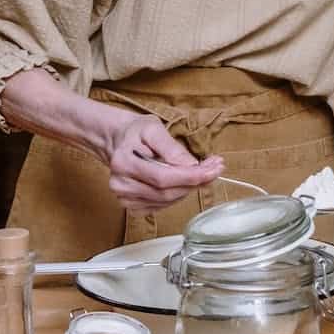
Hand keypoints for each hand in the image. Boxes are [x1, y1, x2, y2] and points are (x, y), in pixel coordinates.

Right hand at [93, 106, 223, 212]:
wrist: (118, 141)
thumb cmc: (136, 132)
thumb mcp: (153, 128)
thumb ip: (171, 147)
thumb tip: (190, 165)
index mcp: (123, 162)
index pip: (162, 177)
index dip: (190, 176)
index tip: (213, 169)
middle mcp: (121, 184)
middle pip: (166, 192)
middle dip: (195, 182)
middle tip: (215, 168)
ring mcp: (125, 198)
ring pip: (166, 201)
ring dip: (189, 189)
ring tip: (205, 172)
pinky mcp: (132, 205)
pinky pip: (161, 206)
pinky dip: (178, 195)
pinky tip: (186, 182)